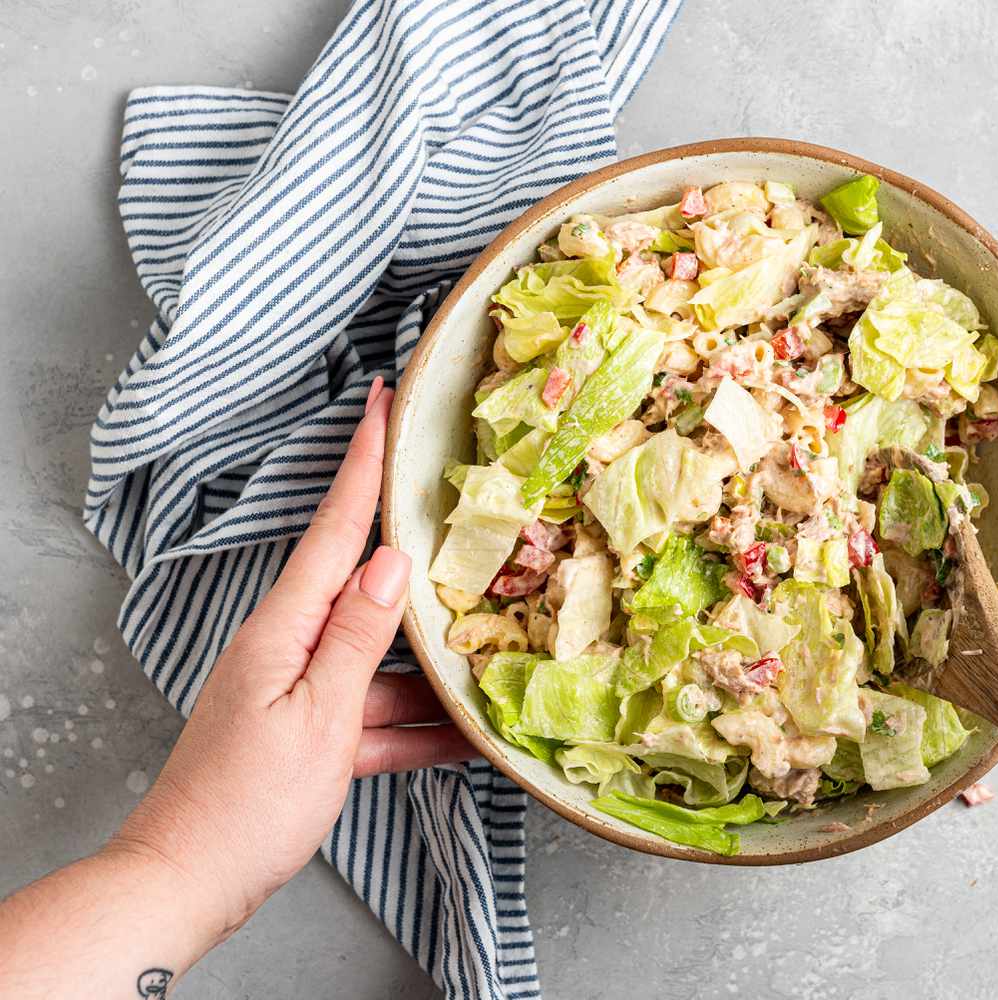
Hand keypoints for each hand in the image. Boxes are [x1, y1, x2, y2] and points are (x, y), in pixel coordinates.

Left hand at [112, 379, 477, 935]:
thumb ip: (356, 637)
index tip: (381, 401)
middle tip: (470, 526)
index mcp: (283, 630)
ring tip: (496, 663)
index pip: (336, 530)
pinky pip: (376, 717)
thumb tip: (392, 562)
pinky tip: (468, 738)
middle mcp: (289, 650)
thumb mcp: (318, 717)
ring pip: (383, 665)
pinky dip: (418, 730)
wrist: (188, 886)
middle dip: (421, 566)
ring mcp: (300, 695)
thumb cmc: (248, 804)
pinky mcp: (311, 738)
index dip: (363, 463)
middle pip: (369, 593)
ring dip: (434, 674)